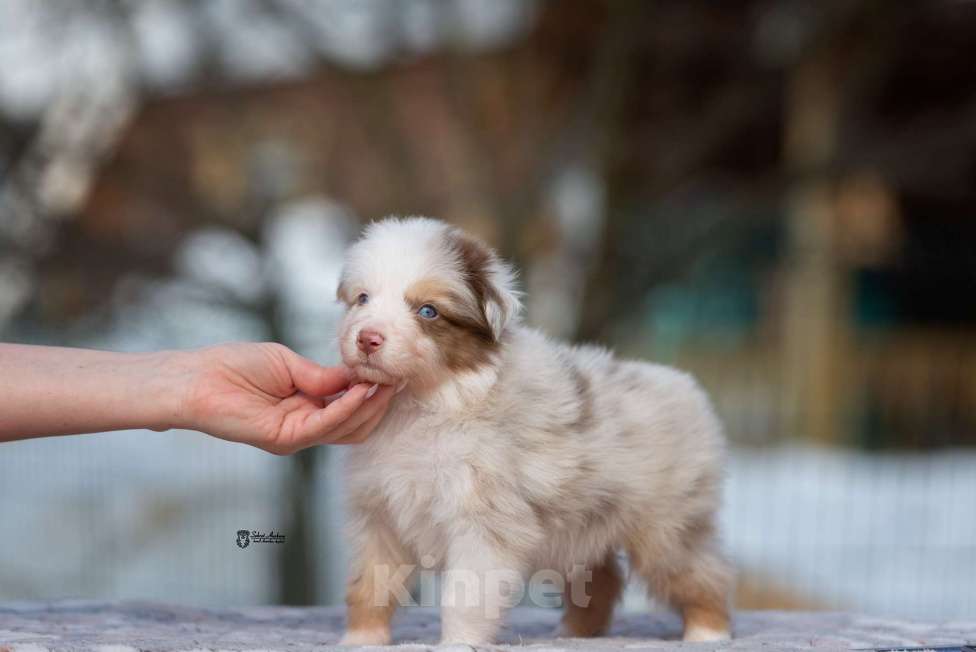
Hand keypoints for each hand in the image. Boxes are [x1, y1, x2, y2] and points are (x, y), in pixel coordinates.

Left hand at [177, 343, 393, 453]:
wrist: (198, 379)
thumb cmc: (235, 366)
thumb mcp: (288, 364)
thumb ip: (322, 376)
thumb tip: (356, 377)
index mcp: (307, 407)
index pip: (351, 408)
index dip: (373, 392)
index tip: (392, 373)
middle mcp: (305, 426)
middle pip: (355, 424)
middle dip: (378, 402)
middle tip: (396, 379)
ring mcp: (296, 436)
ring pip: (346, 429)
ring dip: (368, 405)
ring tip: (383, 382)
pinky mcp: (284, 439)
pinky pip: (325, 426)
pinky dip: (346, 408)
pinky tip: (360, 391)